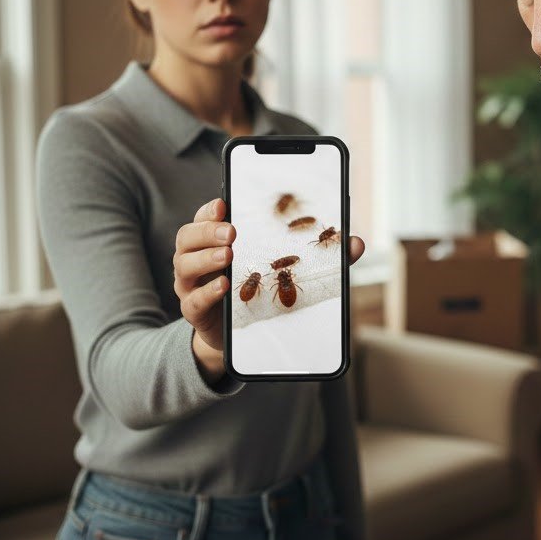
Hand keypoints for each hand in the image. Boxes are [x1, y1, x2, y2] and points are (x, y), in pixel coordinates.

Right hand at [174, 199, 366, 379]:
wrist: (238, 336)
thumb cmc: (262, 290)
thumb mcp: (287, 269)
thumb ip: (321, 256)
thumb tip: (356, 243)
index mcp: (217, 241)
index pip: (207, 217)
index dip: (211, 209)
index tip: (224, 204)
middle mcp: (198, 258)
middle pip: (188, 236)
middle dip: (208, 231)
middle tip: (231, 232)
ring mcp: (192, 285)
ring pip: (184, 265)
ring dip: (205, 258)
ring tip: (228, 255)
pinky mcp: (196, 312)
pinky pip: (193, 300)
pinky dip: (207, 292)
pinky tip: (223, 287)